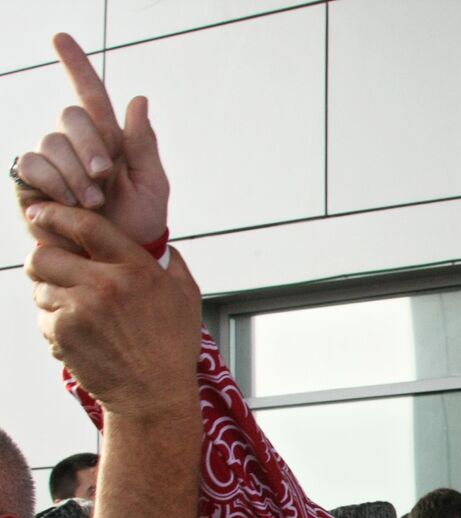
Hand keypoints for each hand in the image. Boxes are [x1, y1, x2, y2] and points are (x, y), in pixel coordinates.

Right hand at [14, 33, 168, 248]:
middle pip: (71, 117)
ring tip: (93, 203)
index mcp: (109, 140)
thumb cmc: (139, 224)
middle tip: (104, 176)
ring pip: (51, 142)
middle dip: (90, 145)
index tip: (61, 38)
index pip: (90, 95)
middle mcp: (76, 146)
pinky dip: (54, 181)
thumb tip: (138, 99)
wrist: (116, 259)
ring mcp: (52, 163)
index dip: (75, 65)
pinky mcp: (31, 182)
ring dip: (75, 173)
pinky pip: (33, 164)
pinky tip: (68, 203)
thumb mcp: (151, 184)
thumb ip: (143, 144)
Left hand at [24, 202, 201, 420]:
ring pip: (39, 287)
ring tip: (80, 315)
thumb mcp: (187, 299)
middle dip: (44, 262)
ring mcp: (80, 309)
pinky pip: (42, 316)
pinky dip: (55, 324)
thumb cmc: (172, 349)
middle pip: (44, 254)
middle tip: (55, 273)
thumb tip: (163, 247)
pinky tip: (81, 336)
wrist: (153, 395)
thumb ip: (173, 265)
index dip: (56, 214)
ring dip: (52, 297)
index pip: (85, 225)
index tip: (40, 213)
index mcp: (136, 269)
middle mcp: (105, 284)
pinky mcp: (63, 333)